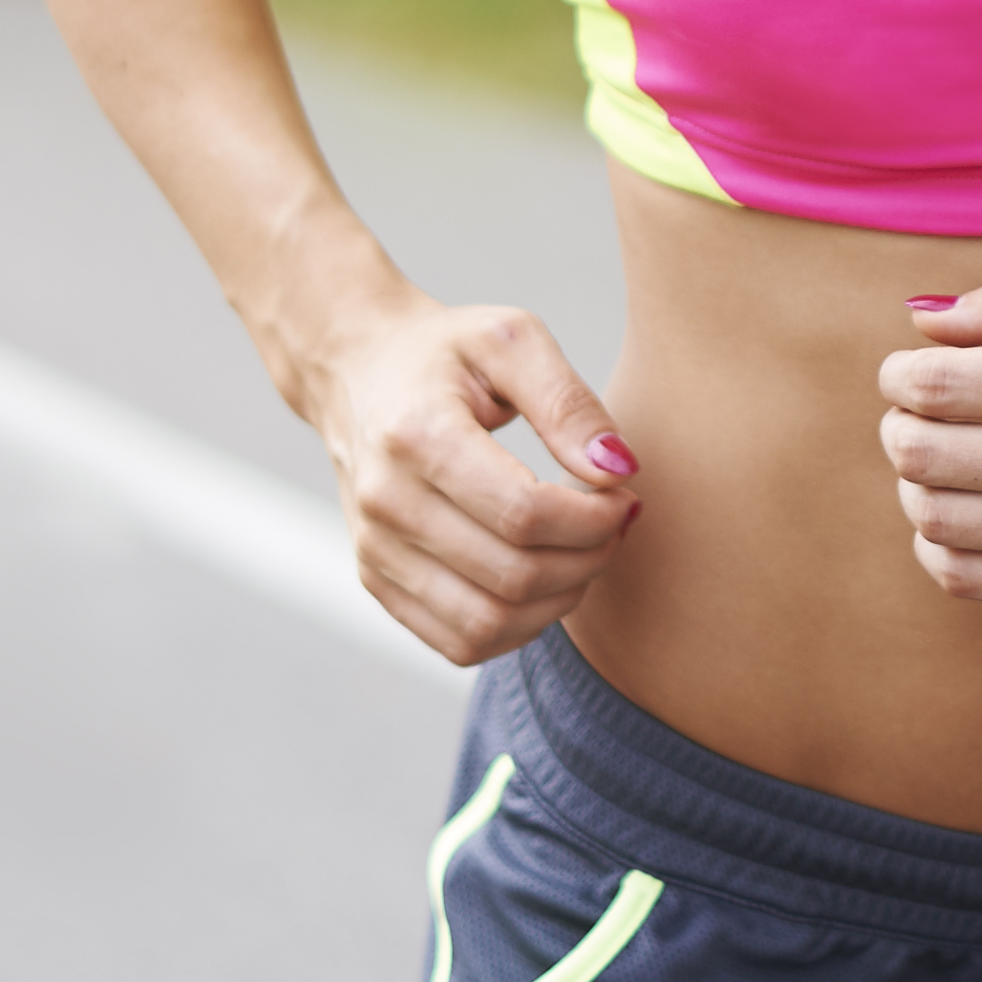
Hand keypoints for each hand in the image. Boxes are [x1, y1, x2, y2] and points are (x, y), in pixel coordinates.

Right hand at [295, 293, 637, 666]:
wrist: (357, 372)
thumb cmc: (446, 354)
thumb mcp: (512, 339)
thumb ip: (570, 403)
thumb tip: (619, 471)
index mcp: (415, 433)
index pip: (524, 513)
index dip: (594, 518)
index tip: (623, 495)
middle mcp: (385, 501)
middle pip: (512, 575)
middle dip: (588, 559)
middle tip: (614, 524)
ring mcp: (374, 549)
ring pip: (487, 624)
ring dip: (559, 601)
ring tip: (583, 552)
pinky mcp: (376, 580)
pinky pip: (459, 642)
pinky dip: (518, 628)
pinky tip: (543, 581)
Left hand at [875, 267, 981, 615]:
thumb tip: (927, 319)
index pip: (934, 384)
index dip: (899, 374)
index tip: (910, 371)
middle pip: (919, 450)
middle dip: (900, 426)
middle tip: (917, 416)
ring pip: (932, 516)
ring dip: (916, 484)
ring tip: (941, 464)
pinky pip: (961, 576)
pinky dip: (937, 546)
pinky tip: (960, 515)